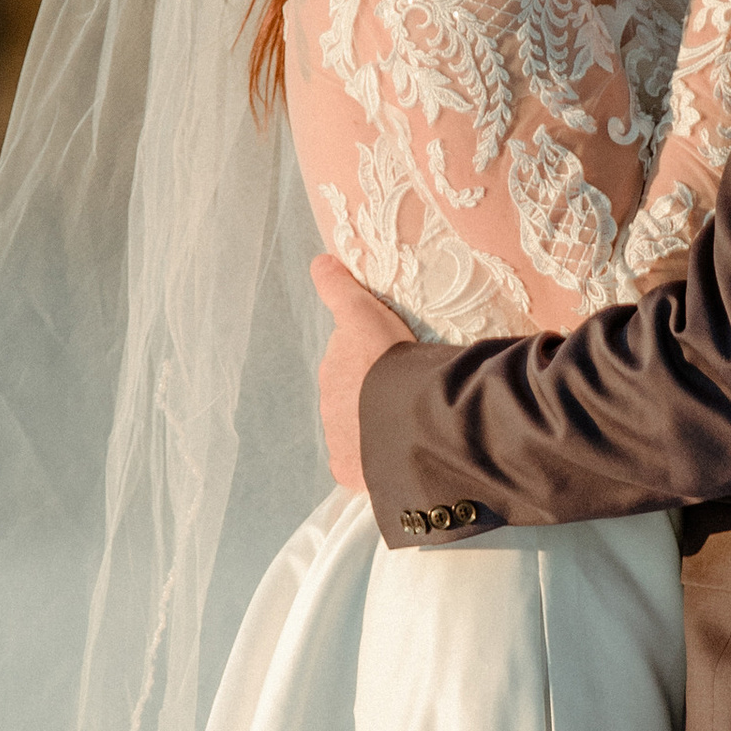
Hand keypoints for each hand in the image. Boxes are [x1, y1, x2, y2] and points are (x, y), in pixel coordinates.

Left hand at [313, 255, 412, 493]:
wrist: (407, 415)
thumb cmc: (391, 359)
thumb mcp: (365, 314)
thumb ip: (340, 288)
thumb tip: (320, 261)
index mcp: (334, 367)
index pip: (352, 360)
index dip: (376, 359)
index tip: (398, 363)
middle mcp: (328, 402)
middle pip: (354, 395)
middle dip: (374, 393)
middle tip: (410, 393)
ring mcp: (337, 438)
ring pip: (358, 429)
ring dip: (377, 426)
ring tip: (410, 426)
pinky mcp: (346, 469)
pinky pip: (361, 464)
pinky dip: (376, 459)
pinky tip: (399, 454)